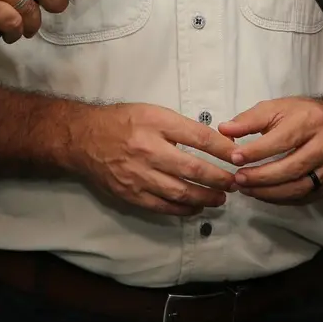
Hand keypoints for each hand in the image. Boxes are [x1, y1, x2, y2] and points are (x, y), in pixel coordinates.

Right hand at [75, 103, 240, 216]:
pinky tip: (196, 208)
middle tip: (234, 183)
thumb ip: (180, 126)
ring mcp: (139, 175)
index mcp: (156, 124)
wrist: (83, 139)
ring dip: (205, 197)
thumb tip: (213, 141)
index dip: (223, 149)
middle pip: (193, 169)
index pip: (198, 137)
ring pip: (180, 192)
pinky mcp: (131, 194)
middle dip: (219, 179)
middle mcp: (148, 150)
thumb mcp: (152, 112)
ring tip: (220, 198)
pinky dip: (183, 209)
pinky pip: (163, 206)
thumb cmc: (122, 122)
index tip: (238, 156)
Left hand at [220, 96, 322, 204]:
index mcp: (310, 121)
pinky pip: (304, 196)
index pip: (281, 141)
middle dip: (261, 177)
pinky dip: (281, 199)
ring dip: (268, 192)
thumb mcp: (277, 108)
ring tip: (247, 189)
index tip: (234, 158)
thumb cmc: (303, 114)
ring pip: (298, 187)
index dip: (256, 152)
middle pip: (290, 167)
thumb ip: (249, 119)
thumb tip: (224, 130)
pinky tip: (264, 194)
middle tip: (238, 179)